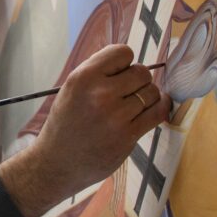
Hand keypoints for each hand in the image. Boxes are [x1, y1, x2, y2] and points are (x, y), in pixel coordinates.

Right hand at [0, 44, 170, 216]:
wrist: (56, 163)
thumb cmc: (65, 124)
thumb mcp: (71, 89)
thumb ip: (98, 73)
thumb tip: (130, 63)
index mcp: (83, 77)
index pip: (123, 52)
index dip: (124, 63)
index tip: (119, 74)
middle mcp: (99, 93)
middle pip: (142, 72)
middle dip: (138, 80)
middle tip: (127, 93)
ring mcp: (115, 116)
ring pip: (152, 92)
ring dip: (147, 97)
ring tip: (133, 106)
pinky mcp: (127, 136)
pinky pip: (157, 113)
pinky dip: (159, 108)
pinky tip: (152, 109)